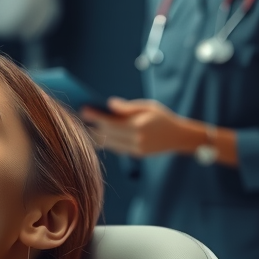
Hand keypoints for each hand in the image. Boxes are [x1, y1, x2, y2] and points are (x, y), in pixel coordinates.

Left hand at [80, 98, 194, 157]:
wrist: (178, 137)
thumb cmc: (162, 117)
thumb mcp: (148, 106)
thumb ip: (128, 107)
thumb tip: (109, 104)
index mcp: (139, 126)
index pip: (111, 122)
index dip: (96, 116)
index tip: (84, 109)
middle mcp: (136, 140)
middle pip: (107, 134)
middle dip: (92, 125)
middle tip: (80, 116)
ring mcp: (136, 149)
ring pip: (109, 143)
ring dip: (96, 135)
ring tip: (85, 125)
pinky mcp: (136, 154)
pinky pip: (116, 148)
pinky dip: (105, 142)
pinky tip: (96, 135)